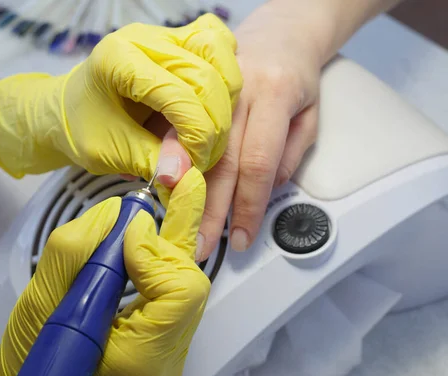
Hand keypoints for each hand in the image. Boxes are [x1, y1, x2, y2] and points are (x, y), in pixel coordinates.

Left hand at [0, 14, 241, 183]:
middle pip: (205, 76)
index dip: (197, 136)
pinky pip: (216, 42)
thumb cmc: (83, 129)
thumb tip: (188, 177)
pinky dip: (225, 70)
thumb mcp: (111, 152)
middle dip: (214, 124)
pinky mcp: (177, 38)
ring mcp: (163, 33)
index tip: (196, 165)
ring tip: (211, 132)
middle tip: (204, 157)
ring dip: (225, 98)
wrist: (69, 110)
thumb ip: (152, 161)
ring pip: (218, 54)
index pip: (178, 96)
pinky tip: (215, 100)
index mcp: (118, 60)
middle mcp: (144, 37)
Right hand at [0, 167, 209, 375]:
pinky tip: (145, 236)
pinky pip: (170, 286)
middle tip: (154, 198)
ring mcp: (165, 347)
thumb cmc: (31, 365)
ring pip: (183, 279)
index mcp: (142, 359)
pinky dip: (155, 256)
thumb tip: (116, 213)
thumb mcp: (39, 305)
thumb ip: (75, 253)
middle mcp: (164, 356)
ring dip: (164, 242)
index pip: (180, 292)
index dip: (153, 253)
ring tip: (150, 211)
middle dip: (167, 236)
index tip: (125, 234)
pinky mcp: (159, 334)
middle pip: (188, 279)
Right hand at [157, 2, 323, 259]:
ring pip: (194, 147)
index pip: (258, 163)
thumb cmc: (297, 76)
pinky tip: (162, 185)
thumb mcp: (310, 114)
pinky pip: (175, 128)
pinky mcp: (193, 89)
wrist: (279, 30)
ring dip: (186, 191)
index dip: (248, 205)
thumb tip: (262, 191)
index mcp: (274, 95)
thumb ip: (289, 154)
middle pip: (221, 161)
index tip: (241, 236)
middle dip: (211, 210)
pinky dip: (169, 160)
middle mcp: (238, 91)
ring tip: (179, 224)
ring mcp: (211, 88)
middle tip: (202, 246)